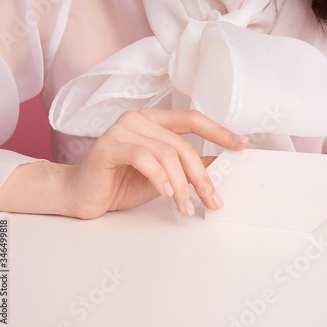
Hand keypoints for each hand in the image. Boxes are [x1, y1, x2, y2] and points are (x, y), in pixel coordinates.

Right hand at [64, 108, 247, 218]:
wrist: (83, 194)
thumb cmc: (124, 183)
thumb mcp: (165, 175)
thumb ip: (189, 165)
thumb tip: (221, 163)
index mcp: (155, 120)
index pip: (193, 119)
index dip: (219, 132)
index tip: (242, 145)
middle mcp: (139, 118)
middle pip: (182, 144)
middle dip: (202, 176)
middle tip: (213, 201)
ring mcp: (122, 129)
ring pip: (166, 154)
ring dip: (182, 185)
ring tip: (186, 207)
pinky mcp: (108, 145)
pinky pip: (143, 158)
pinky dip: (159, 178)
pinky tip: (166, 194)